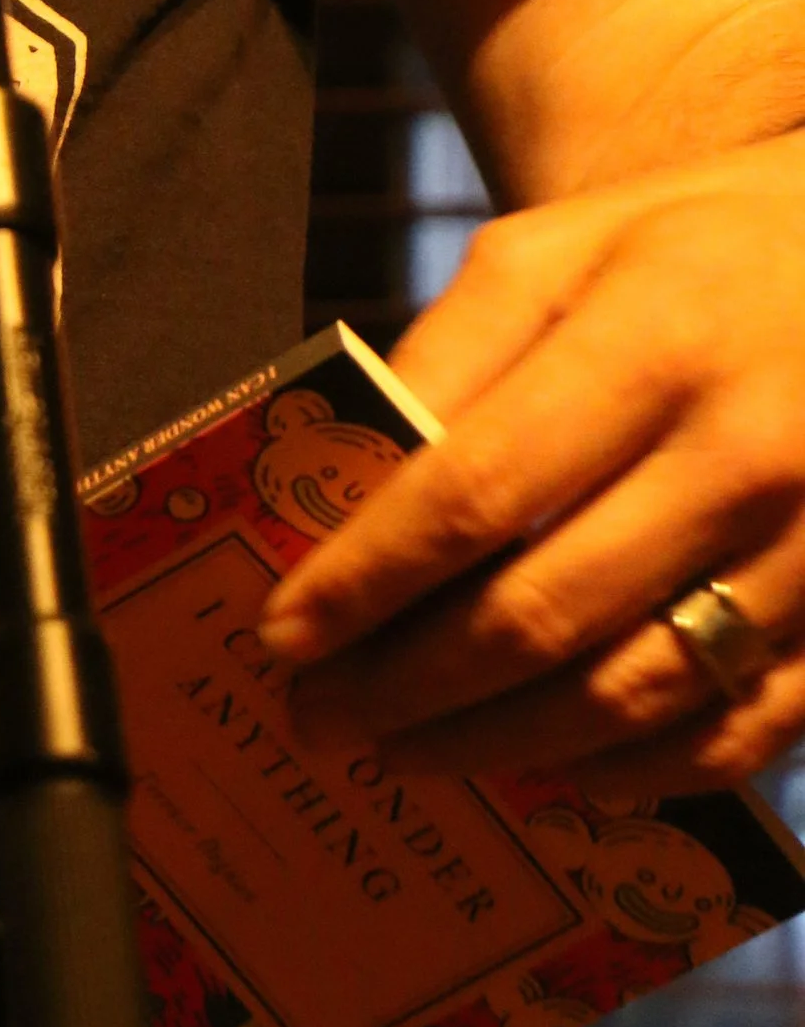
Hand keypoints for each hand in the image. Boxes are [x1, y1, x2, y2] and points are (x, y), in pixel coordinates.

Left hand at [258, 133, 804, 801]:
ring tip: (404, 752)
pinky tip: (547, 772)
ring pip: (630, 697)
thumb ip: (448, 358)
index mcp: (654, 342)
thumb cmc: (678, 253)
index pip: (477, 491)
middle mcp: (743, 455)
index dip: (369, 578)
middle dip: (408, 684)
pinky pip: (733, 736)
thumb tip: (351, 493)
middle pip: (542, 613)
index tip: (284, 636)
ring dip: (497, 745)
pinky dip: (628, 773)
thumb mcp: (550, 252)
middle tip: (318, 718)